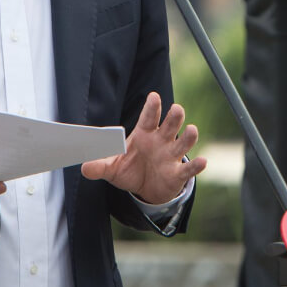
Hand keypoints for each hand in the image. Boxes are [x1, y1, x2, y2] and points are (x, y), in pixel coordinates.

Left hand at [81, 91, 207, 204]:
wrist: (144, 189)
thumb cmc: (129, 170)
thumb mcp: (112, 168)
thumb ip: (100, 165)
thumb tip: (84, 167)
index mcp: (144, 133)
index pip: (149, 117)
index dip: (153, 106)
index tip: (154, 96)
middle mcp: (161, 140)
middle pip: (171, 124)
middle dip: (174, 116)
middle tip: (176, 109)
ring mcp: (171, 156)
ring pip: (184, 141)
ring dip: (189, 136)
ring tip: (192, 130)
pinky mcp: (178, 174)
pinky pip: (189, 169)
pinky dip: (196, 165)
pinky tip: (203, 161)